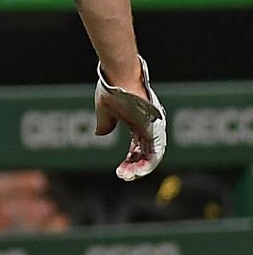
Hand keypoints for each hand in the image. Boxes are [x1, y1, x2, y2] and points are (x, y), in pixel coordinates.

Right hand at [95, 56, 165, 180]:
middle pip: (145, 154)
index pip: (137, 148)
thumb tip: (100, 134)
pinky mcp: (154, 129)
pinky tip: (136, 172)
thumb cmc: (113, 89)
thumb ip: (105, 124)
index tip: (120, 170)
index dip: (129, 160)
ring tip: (127, 176)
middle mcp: (148, 127)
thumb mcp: (104, 110)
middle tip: (123, 176)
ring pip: (151, 156)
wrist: (120, 77)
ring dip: (139, 169)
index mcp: (137, 123)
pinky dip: (146, 165)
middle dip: (134, 168)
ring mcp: (153, 128)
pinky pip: (154, 153)